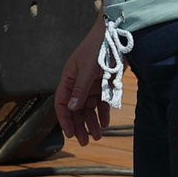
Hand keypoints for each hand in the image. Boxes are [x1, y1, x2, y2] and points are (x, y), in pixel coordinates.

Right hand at [54, 25, 110, 147]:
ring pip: (89, 108)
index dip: (64, 119)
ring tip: (98, 136)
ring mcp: (91, 84)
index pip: (62, 103)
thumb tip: (70, 108)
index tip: (69, 134)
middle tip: (84, 142)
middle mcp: (78, 83)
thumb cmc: (97, 48)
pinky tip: (105, 122)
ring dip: (92, 122)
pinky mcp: (104, 83)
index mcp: (68, 79)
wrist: (116, 34)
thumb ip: (79, 90)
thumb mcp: (87, 70)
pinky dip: (103, 112)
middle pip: (75, 109)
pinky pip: (101, 102)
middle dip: (79, 125)